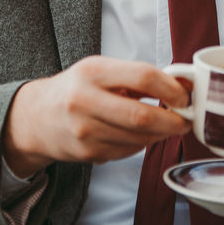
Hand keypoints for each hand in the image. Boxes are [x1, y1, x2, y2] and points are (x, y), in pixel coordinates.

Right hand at [3, 56, 190, 175]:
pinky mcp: (87, 153)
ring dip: (161, 134)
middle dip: (173, 121)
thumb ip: (139, 77)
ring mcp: (84, 131)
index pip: (143, 76)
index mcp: (93, 72)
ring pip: (139, 138)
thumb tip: (182, 86)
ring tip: (167, 126)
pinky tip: (141, 135)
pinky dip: (142, 144)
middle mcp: (85, 101)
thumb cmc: (77, 89)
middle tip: (186, 121)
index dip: (171, 88)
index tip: (185, 96)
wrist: (38, 117)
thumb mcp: (102, 71)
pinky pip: (128, 151)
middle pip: (142, 115)